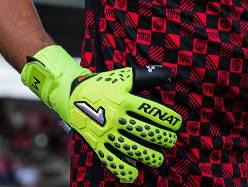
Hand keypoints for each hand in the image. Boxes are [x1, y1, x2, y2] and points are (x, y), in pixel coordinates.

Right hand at [21, 45, 181, 182]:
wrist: (71, 95)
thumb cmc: (101, 85)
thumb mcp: (122, 77)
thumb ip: (144, 76)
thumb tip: (166, 73)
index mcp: (123, 99)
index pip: (150, 110)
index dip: (166, 118)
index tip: (176, 123)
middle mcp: (115, 117)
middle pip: (143, 131)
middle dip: (161, 138)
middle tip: (170, 140)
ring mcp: (105, 132)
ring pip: (130, 148)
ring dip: (147, 155)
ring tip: (158, 158)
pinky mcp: (96, 143)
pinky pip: (110, 159)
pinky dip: (122, 169)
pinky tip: (134, 173)